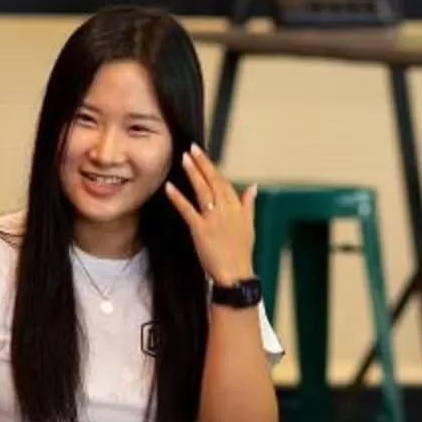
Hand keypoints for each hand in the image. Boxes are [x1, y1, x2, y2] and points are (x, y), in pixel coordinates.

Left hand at [166, 145, 257, 287]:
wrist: (236, 274)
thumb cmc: (241, 252)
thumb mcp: (249, 225)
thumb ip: (248, 204)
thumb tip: (253, 186)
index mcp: (237, 207)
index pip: (223, 181)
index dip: (212, 167)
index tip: (202, 154)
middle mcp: (226, 209)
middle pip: (213, 181)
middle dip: (202, 163)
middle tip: (192, 148)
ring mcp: (213, 219)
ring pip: (202, 191)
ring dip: (193, 173)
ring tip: (184, 159)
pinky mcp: (201, 230)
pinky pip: (188, 210)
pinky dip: (178, 198)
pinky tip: (169, 187)